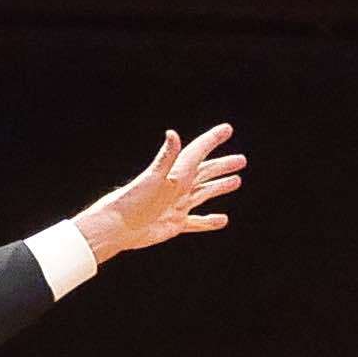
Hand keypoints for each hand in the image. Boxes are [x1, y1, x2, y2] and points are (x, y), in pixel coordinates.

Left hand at [78, 123, 248, 258]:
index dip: (212, 139)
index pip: (198, 152)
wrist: (116, 227)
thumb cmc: (131, 201)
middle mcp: (178, 188)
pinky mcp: (175, 224)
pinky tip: (223, 220)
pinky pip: (197, 222)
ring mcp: (177, 206)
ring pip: (204, 193)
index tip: (227, 129)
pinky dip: (210, 221)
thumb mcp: (152, 177)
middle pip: (205, 172)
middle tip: (241, 160)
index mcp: (176, 174)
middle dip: (222, 165)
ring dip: (219, 187)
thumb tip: (173, 134)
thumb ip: (166, 157)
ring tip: (236, 181)